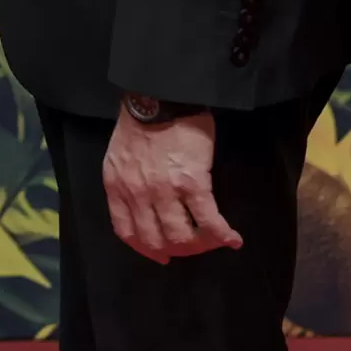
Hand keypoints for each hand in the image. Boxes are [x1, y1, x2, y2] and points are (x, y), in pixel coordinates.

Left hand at [102, 110, 238, 262]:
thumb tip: (142, 204)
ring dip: (200, 245)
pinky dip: (222, 234)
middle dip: (176, 250)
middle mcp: (137, 194)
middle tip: (192, 247)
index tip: (161, 255)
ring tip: (213, 241)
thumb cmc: (141, 121)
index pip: (127, 232)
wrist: (161, 95)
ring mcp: (164, 191)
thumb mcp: (119, 154)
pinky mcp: (192, 183)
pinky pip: (208, 220)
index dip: (146, 249)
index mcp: (117, 186)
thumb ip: (125, 181)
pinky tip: (233, 239)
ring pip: (182, 236)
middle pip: (156, 240)